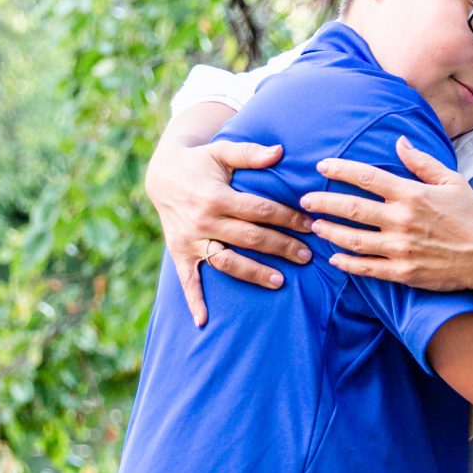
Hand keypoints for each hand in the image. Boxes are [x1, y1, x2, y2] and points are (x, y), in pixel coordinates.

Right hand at [146, 137, 313, 328]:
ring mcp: (191, 240)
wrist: (161, 174)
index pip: (261, 211)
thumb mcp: (223, 150)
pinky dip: (194, 301)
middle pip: (250, 238)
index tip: (311, 225)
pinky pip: (187, 280)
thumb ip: (250, 153)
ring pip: (226, 261)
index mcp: (217, 196)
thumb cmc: (201, 162)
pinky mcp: (180, 252)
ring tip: (280, 282)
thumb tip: (279, 151)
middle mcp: (203, 221)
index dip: (288, 218)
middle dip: (281, 247)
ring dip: (252, 273)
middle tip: (307, 257)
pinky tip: (204, 322)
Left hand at [303, 136, 472, 293]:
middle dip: (322, 202)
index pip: (367, 177)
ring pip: (352, 239)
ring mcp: (400, 248)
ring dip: (328, 231)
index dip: (340, 169)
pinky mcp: (402, 272)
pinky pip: (366, 268)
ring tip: (315, 226)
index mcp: (413, 194)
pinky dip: (346, 263)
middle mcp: (402, 220)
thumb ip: (422, 162)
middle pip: (351, 207)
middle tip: (304, 200)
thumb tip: (399, 142)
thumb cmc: (471, 216)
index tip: (321, 166)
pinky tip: (333, 257)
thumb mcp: (452, 181)